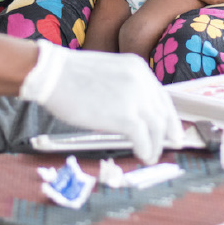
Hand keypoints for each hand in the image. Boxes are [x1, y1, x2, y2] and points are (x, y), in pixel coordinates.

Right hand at [18, 40, 182, 164]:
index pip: (161, 95)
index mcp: (137, 68)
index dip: (169, 115)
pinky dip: (146, 150)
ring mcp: (135, 98)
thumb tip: (131, 115)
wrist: (51, 75)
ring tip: (151, 156)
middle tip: (172, 145)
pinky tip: (143, 156)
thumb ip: (124, 89)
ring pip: (156, 127)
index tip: (171, 129)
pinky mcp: (125, 116)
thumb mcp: (107, 73)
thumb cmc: (69, 76)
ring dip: (156, 145)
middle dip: (168, 131)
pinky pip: (143, 138)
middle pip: (162, 112)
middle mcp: (141, 81)